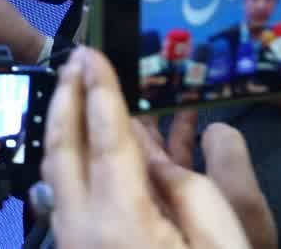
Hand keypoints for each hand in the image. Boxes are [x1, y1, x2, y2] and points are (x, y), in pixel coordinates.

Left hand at [42, 47, 250, 248]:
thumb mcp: (222, 243)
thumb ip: (191, 191)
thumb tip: (154, 158)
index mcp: (120, 221)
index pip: (105, 140)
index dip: (100, 90)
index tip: (92, 52)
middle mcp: (82, 227)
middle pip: (63, 147)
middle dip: (67, 96)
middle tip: (76, 58)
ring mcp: (73, 240)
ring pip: (58, 168)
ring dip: (66, 123)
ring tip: (77, 85)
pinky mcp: (78, 248)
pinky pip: (68, 190)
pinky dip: (75, 156)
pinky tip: (94, 139)